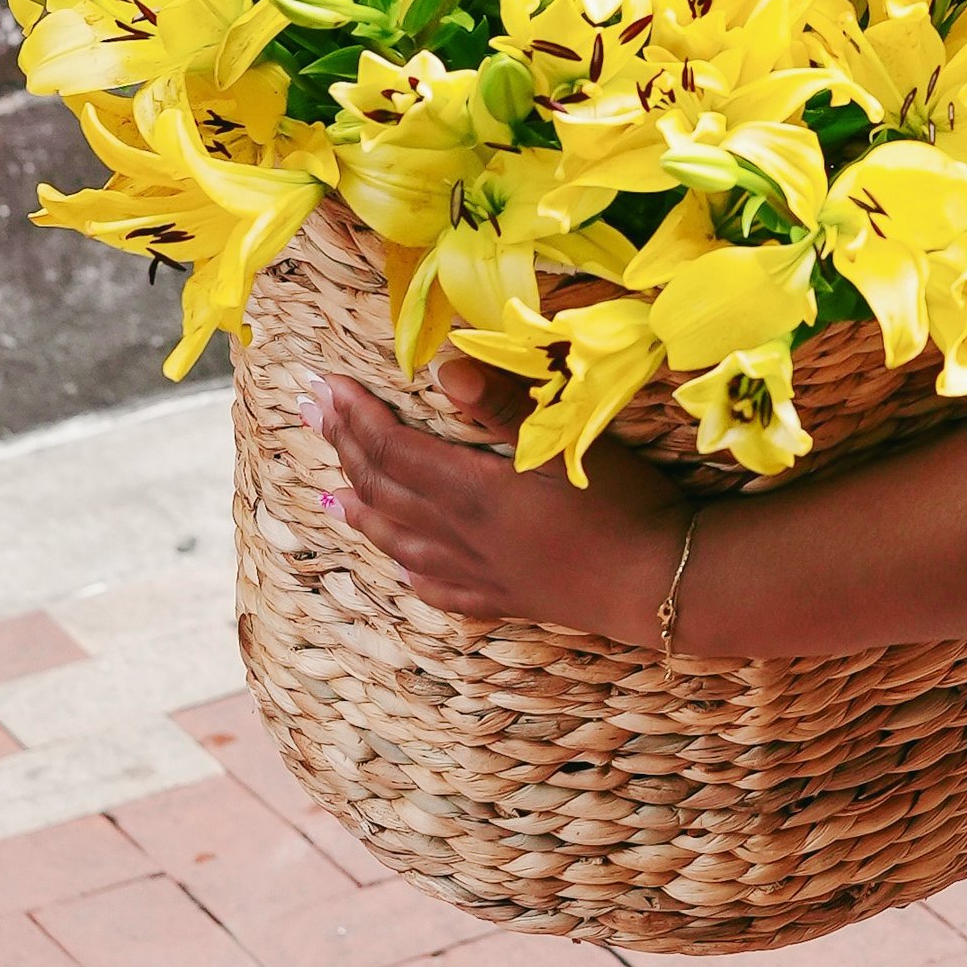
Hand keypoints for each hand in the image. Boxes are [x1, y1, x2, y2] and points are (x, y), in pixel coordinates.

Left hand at [301, 358, 690, 640]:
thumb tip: (445, 368)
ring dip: (359, 508)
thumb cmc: (621, 503)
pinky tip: (399, 564)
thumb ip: (503, 406)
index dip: (355, 416)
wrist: (656, 581)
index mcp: (472, 490)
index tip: (325, 385)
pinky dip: (407, 568)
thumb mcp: (564, 442)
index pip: (393, 448)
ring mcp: (476, 572)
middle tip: (309, 411)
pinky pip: (435, 586)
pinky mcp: (501, 598)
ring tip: (329, 491)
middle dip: (342, 445)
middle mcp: (460, 534)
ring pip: (397, 539)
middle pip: (384, 487)